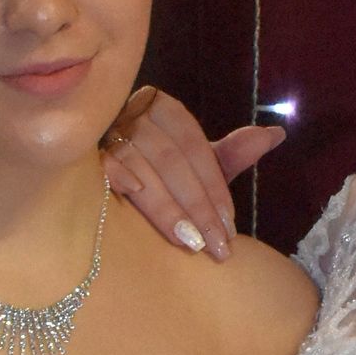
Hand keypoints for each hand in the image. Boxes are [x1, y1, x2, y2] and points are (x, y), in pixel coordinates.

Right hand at [100, 87, 284, 261]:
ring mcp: (104, 132)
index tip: (229, 228)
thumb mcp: (193, 164)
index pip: (195, 146)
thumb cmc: (155, 173)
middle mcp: (133, 113)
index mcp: (162, 107)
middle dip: (197, 206)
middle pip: (171, 159)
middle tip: (215, 247)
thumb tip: (276, 134)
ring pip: (142, 167)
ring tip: (189, 243)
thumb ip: (230, 154)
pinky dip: (121, 181)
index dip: (214, 187)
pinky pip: (102, 166)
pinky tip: (136, 202)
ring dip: (166, 207)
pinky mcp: (80, 155)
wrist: (95, 183)